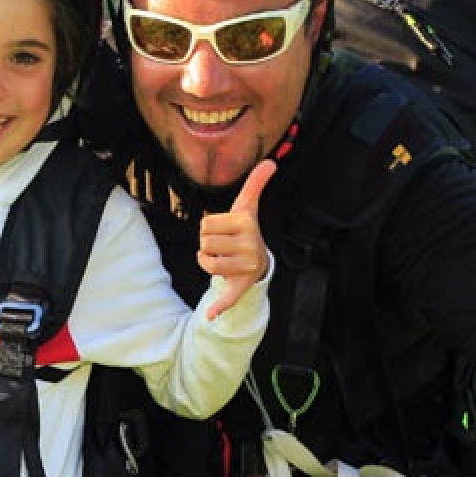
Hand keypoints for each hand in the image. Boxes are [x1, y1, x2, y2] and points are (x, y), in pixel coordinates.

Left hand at [198, 159, 275, 318]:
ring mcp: (245, 267)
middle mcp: (249, 245)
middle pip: (204, 241)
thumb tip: (271, 161)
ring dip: (207, 260)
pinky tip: (210, 315)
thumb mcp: (247, 206)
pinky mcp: (240, 287)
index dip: (209, 226)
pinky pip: (228, 296)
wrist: (257, 263)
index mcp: (247, 223)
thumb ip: (256, 183)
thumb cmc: (244, 231)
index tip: (225, 229)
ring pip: (205, 261)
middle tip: (224, 245)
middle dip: (208, 243)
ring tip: (223, 259)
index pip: (206, 223)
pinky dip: (219, 307)